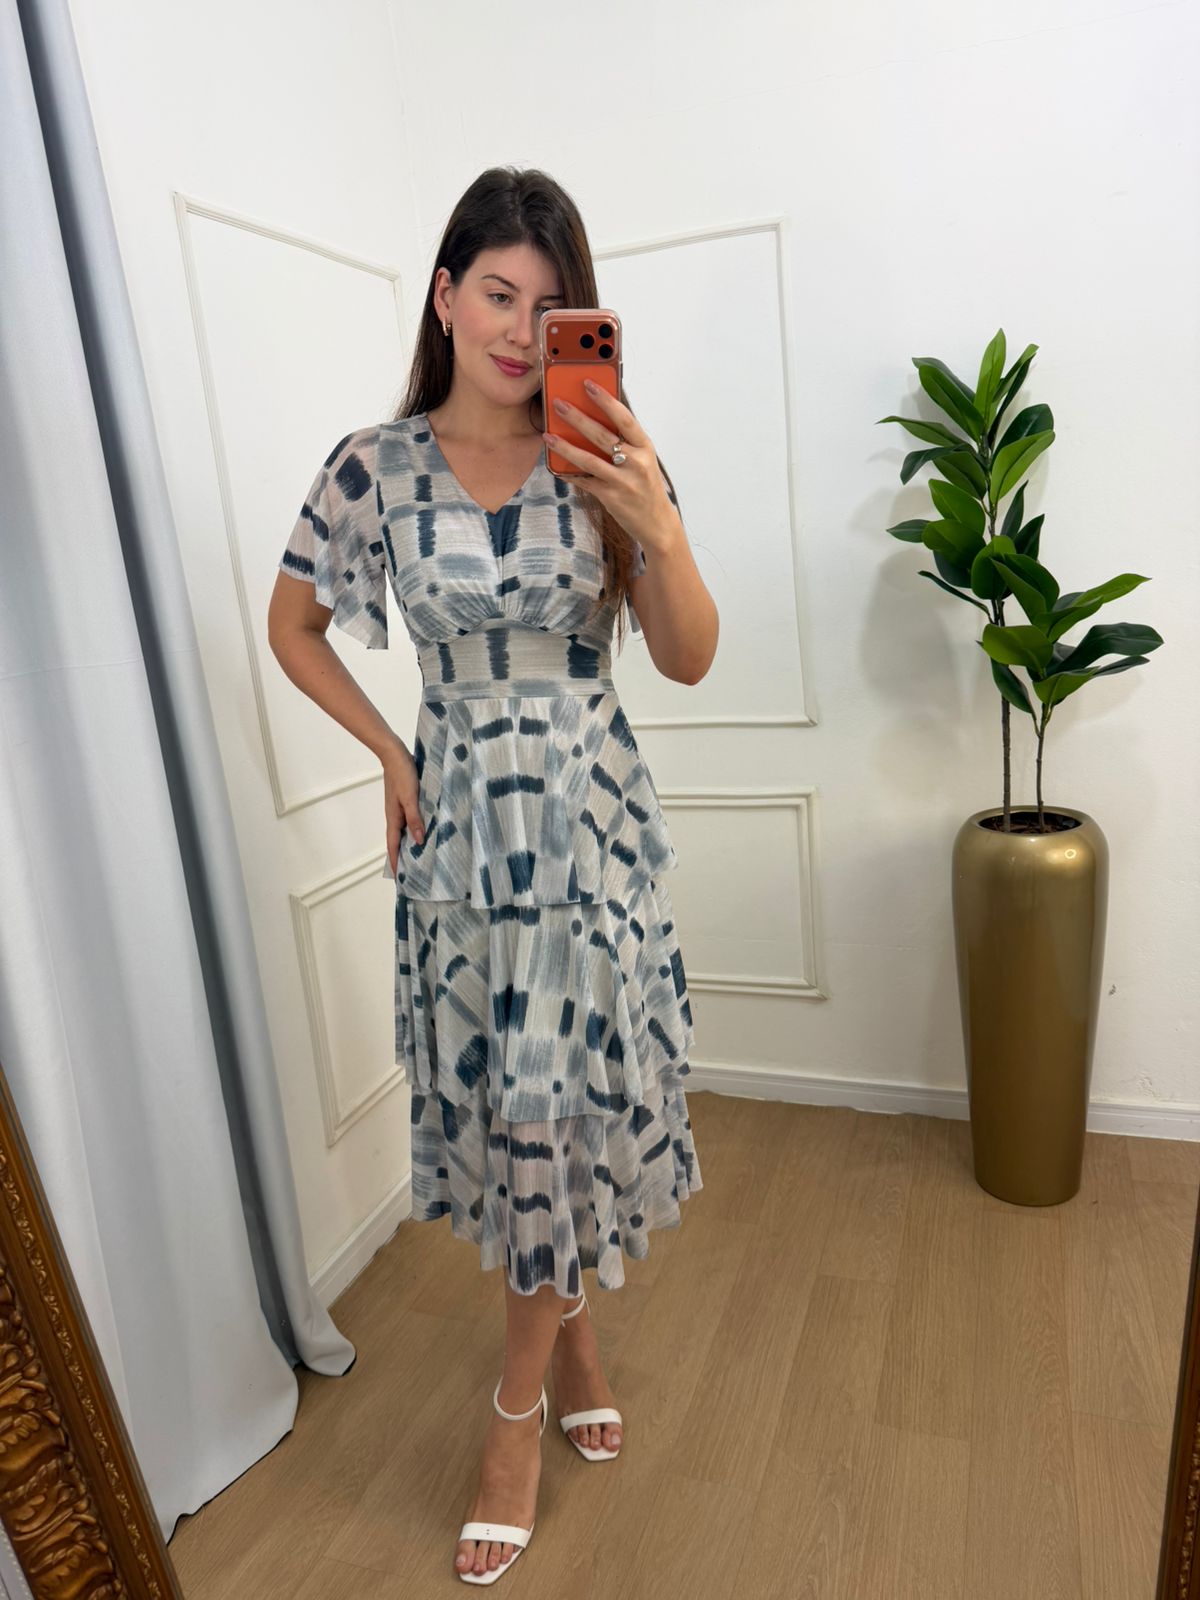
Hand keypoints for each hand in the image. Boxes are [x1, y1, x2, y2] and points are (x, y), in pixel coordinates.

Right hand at [381, 743, 423, 874]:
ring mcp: (400, 808)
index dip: (396, 862)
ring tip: (421, 856)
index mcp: (393, 818)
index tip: (400, 879)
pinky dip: (415, 828)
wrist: (395, 754)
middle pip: (398, 841)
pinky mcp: (406, 800)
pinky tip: (425, 830)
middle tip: (413, 872)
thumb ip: (414, 819)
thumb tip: (419, 841)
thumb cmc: (402, 775)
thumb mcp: (410, 798)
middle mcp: (395, 816)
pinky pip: (410, 820)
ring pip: (405, 831)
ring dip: (410, 843)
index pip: (393, 846)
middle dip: (403, 857)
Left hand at [544, 383, 680, 554]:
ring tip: (548, 436)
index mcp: (645, 448)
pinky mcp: (610, 497)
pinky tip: (555, 465)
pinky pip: (584, 481)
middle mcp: (635, 463)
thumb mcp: (643, 460)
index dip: (606, 400)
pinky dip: (569, 473)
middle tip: (559, 404)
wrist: (656, 522)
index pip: (624, 418)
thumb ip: (625, 443)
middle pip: (601, 436)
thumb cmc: (646, 486)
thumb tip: (594, 421)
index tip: (589, 385)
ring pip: (588, 459)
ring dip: (565, 446)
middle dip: (577, 418)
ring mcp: (622, 481)